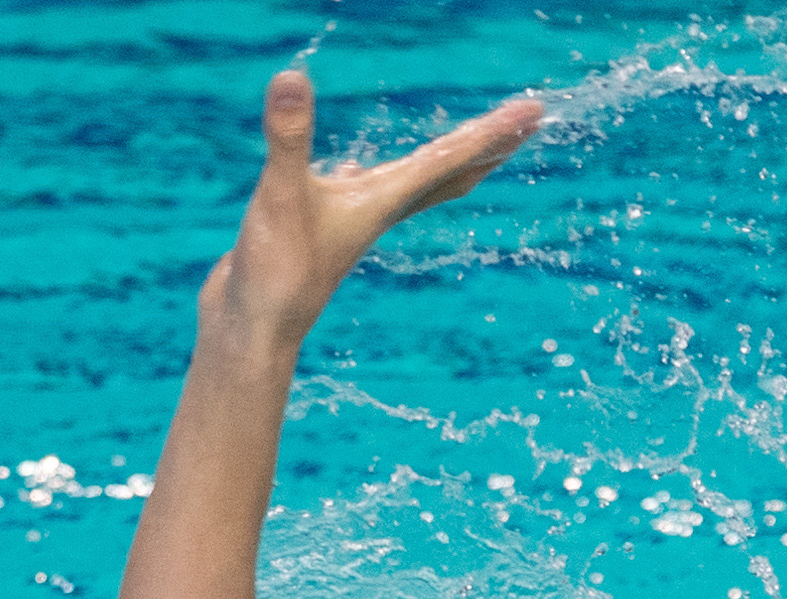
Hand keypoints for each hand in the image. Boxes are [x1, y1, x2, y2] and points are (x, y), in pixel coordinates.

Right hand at [199, 68, 540, 349]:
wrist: (252, 332)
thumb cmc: (274, 275)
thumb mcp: (280, 195)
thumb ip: (289, 137)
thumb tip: (293, 78)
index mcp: (383, 201)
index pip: (450, 158)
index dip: (492, 132)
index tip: (535, 111)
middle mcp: (379, 210)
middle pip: (451, 173)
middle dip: (489, 145)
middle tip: (529, 119)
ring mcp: (351, 221)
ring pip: (413, 184)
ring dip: (446, 161)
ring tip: (472, 144)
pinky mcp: (318, 229)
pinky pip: (359, 195)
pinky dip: (369, 178)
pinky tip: (351, 172)